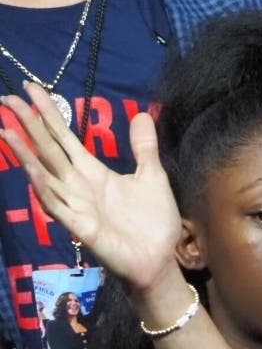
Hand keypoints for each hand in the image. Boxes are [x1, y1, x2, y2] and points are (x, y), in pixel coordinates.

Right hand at [0, 83, 180, 292]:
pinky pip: (57, 205)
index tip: (31, 90)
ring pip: (44, 175)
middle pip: (47, 150)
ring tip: (7, 130)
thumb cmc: (152, 221)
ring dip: (26, 154)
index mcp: (93, 172)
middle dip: (28, 125)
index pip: (64, 137)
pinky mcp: (81, 227)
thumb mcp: (152, 175)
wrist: (159, 259)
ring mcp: (76, 206)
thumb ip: (143, 147)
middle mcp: (78, 186)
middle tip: (6, 99)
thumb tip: (141, 113)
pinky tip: (31, 170)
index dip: (48, 113)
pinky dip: (43, 188)